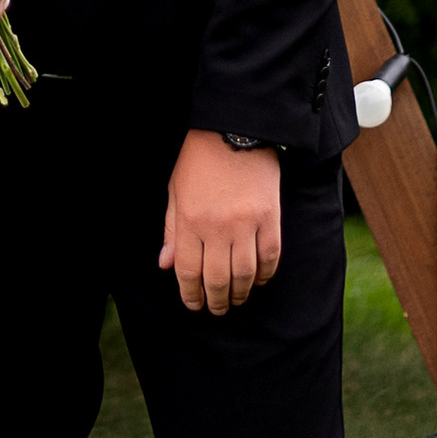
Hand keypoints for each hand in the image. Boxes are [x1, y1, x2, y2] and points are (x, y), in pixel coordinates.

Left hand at [158, 132, 283, 314]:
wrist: (234, 128)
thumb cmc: (198, 159)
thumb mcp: (175, 191)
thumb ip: (172, 230)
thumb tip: (166, 265)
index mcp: (190, 220)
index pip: (189, 271)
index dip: (190, 294)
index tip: (194, 305)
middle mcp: (218, 227)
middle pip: (218, 278)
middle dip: (217, 300)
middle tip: (217, 309)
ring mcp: (246, 223)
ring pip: (245, 274)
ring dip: (241, 293)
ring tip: (236, 300)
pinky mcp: (270, 218)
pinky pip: (270, 256)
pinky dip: (265, 274)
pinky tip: (258, 280)